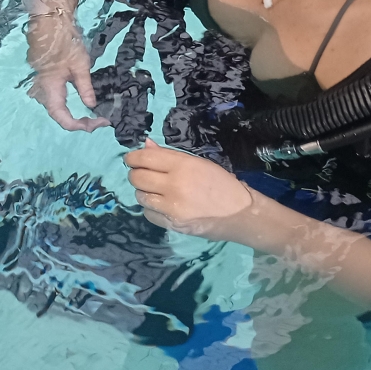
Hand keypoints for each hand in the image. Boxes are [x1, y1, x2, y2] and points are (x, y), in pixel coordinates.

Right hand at [26, 15, 103, 131]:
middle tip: (101, 120)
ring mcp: (43, 86)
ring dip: (76, 115)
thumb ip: (85, 88)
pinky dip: (71, 105)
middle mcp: (44, 91)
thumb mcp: (80, 65)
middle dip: (81, 122)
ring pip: (59, 109)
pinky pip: (57, 99)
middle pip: (61, 116)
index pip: (64, 119)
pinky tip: (84, 103)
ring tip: (94, 116)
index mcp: (51, 89)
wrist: (50, 23)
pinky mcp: (46, 80)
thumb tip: (92, 106)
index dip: (82, 126)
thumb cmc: (65, 41)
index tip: (100, 122)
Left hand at [124, 139, 252, 239]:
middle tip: (141, 174)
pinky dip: (151, 208)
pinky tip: (161, 205)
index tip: (131, 159)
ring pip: (140, 196)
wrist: (239, 214)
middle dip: (135, 174)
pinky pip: (148, 214)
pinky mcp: (173, 224)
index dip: (133, 158)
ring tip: (154, 190)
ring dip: (143, 192)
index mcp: (183, 165)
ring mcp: (172, 207)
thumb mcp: (198, 163)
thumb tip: (145, 145)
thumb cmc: (221, 184)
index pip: (145, 157)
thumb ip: (169, 156)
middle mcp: (175, 185)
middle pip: (138, 177)